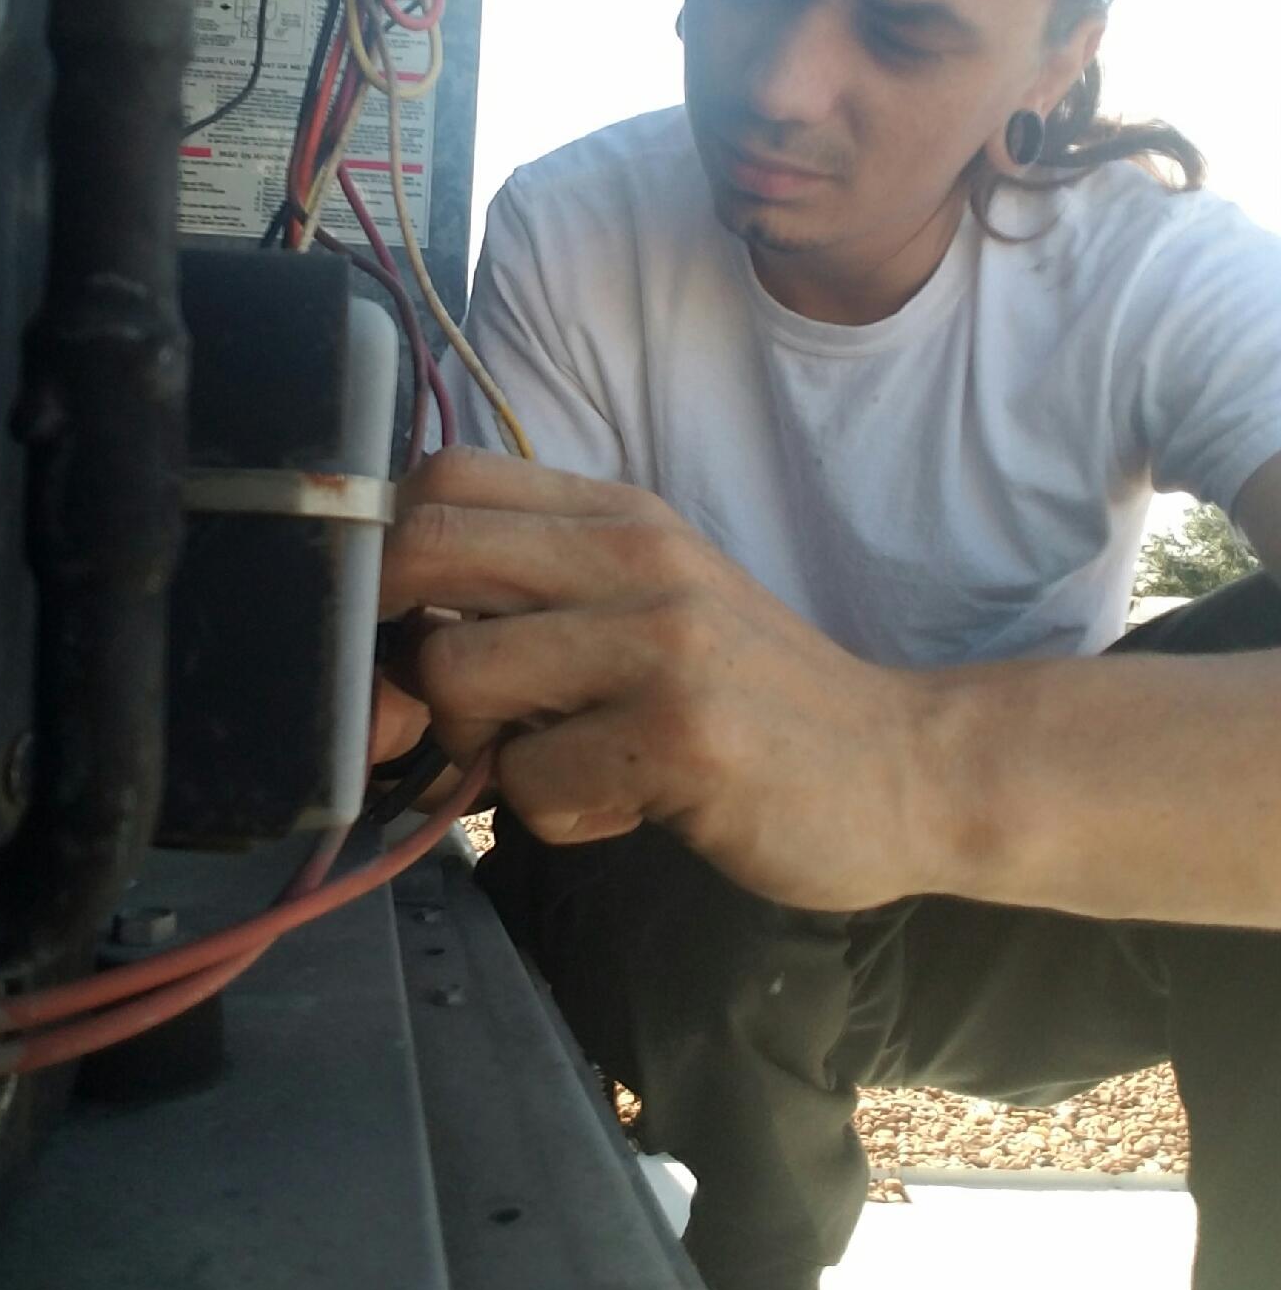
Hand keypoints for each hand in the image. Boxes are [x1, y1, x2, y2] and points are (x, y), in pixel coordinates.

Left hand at [380, 448, 944, 910]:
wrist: (902, 765)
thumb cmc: (755, 692)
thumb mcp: (655, 603)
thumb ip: (544, 592)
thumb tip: (396, 628)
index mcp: (621, 516)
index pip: (445, 477)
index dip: (386, 550)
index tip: (406, 625)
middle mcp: (636, 556)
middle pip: (422, 549)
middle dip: (397, 644)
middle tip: (450, 707)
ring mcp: (660, 642)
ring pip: (455, 673)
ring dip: (476, 744)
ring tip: (555, 760)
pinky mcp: (679, 738)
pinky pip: (528, 781)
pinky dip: (554, 812)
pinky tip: (625, 803)